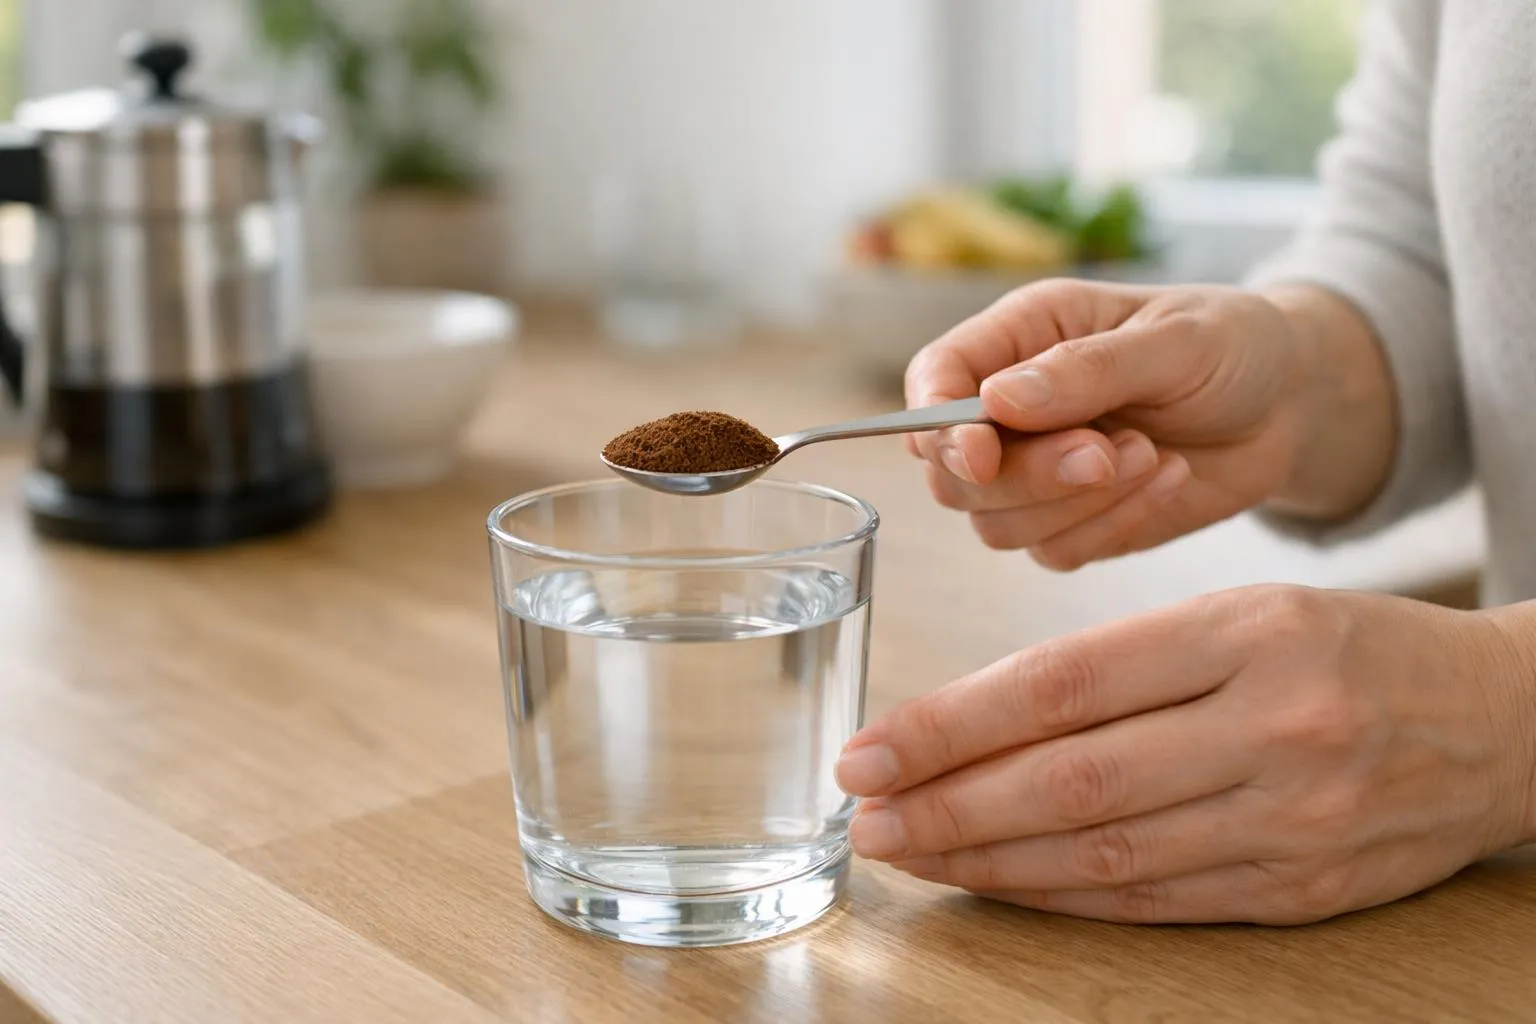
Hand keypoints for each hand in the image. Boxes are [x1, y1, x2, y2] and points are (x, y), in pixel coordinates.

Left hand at [835, 585, 1535, 923]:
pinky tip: (1000, 885)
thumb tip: (978, 721)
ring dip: (990, 860)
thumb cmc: (1352, 650)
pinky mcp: (1302, 889)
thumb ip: (1124, 664)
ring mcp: (1292, 819)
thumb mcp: (1245, 613)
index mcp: (1247, 632)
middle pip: (1072, 778)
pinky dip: (1065, 895)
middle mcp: (1272, 727)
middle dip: (949, 803)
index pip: (1062, 684)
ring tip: (912, 854)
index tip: (872, 749)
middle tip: (865, 816)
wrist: (1503, 725)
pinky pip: (1157, 898)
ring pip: (1106, 851)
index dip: (951, 725)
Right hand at [904, 280, 1391, 568]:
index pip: (934, 380)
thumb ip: (1087, 370)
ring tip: (1153, 457)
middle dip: (1027, 476)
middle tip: (1108, 454)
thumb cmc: (1231, 345)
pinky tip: (1167, 479)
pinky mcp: (1071, 525)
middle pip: (953, 473)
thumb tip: (998, 401)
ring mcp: (1034, 475)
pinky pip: (1056, 554)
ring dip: (1078, 504)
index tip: (985, 452)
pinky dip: (1113, 527)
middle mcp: (1008, 410)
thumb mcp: (1175, 338)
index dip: (939, 423)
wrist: (1290, 404)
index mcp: (1017, 339)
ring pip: (996, 524)